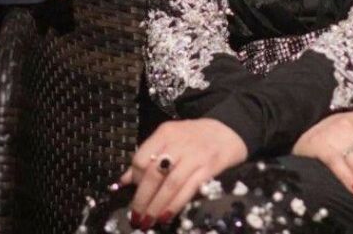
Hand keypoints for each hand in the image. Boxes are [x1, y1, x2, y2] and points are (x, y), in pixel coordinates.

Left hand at [120, 117, 247, 227]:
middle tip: (136, 218)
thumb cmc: (194, 137)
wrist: (229, 130)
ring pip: (170, 184)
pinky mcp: (209, 167)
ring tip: (148, 222)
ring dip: (157, 206)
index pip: (141, 158)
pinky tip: (167, 216)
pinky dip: (175, 204)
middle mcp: (179, 141)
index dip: (135, 180)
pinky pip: (189, 189)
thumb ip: (148, 157)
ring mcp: (195, 154)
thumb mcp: (170, 139)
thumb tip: (123, 182)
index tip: (134, 194)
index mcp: (166, 132)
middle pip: (154, 173)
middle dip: (142, 199)